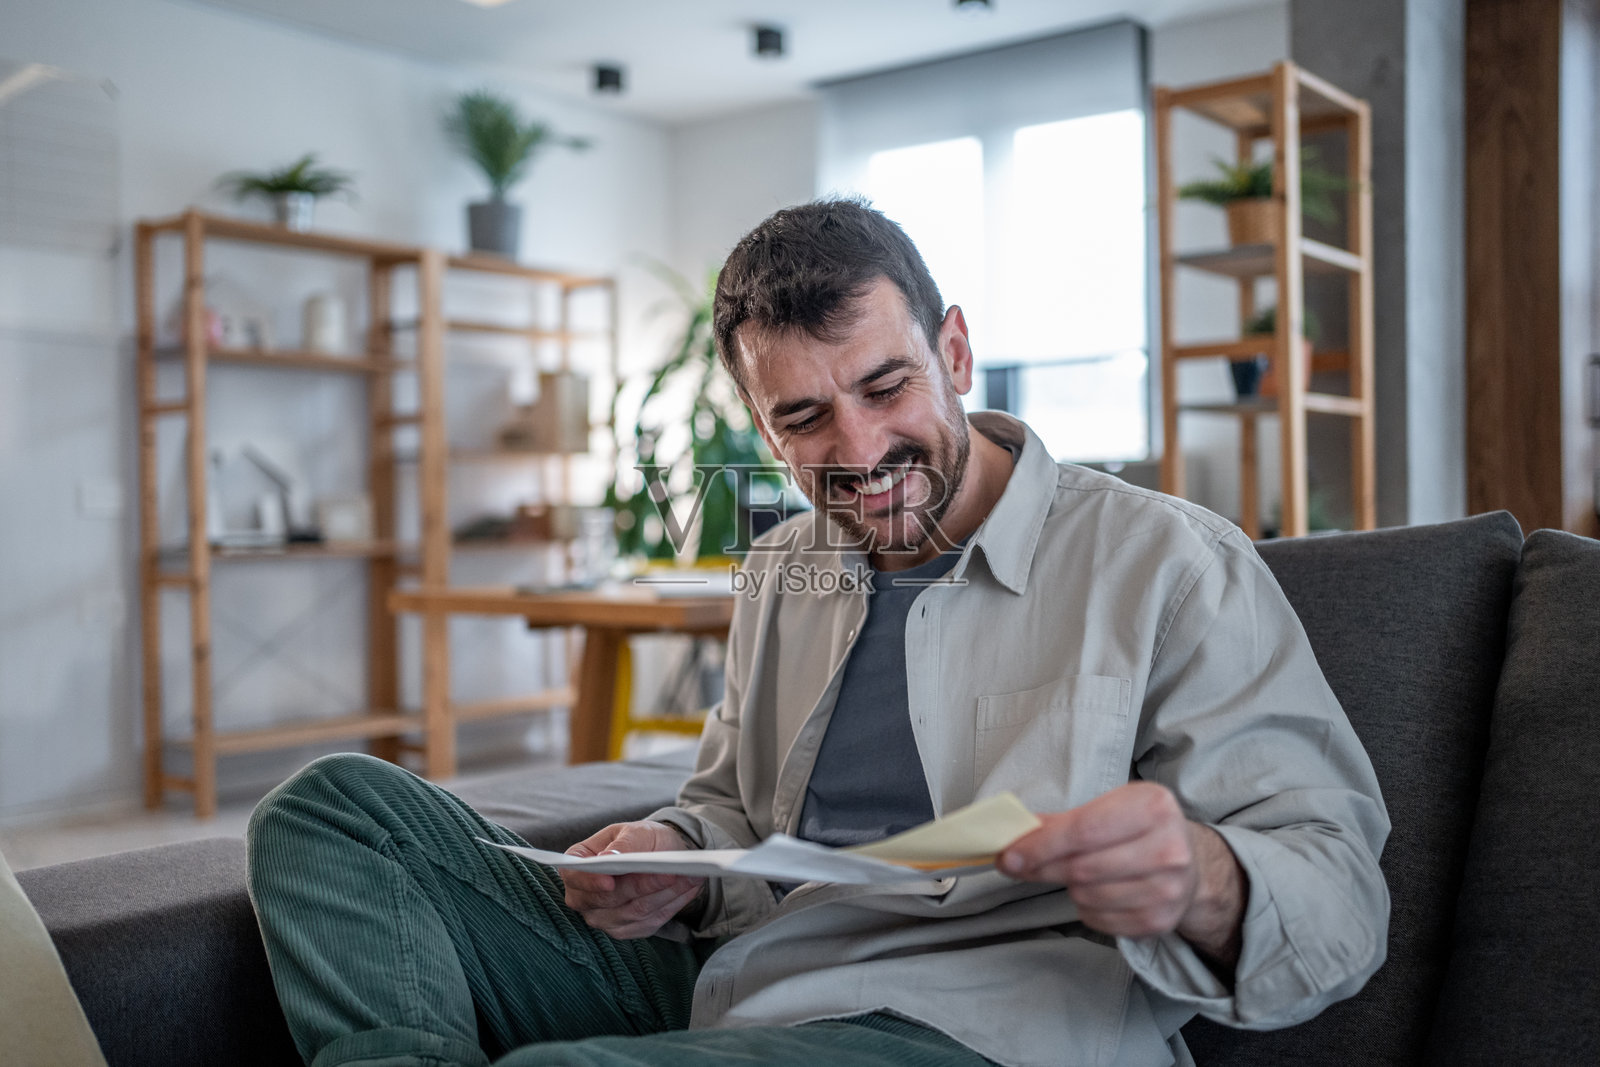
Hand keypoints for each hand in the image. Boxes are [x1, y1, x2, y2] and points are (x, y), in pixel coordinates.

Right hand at [562, 821, 706, 938]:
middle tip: (670, 873)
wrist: (659, 856)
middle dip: (642, 886)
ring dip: (664, 894)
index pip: (575, 878)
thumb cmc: (642, 839)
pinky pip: (649, 921)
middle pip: (608, 900)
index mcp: (577, 865)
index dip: (591, 882)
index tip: (611, 882)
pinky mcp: (626, 930)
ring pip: (634, 912)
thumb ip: (623, 844)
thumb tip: (607, 858)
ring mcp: (603, 918)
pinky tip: (687, 888)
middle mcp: (583, 897)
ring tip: (688, 876)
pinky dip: (671, 904)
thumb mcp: (636, 831)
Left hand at [997, 782, 1245, 968]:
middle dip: (1043, 868)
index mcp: (1154, 807)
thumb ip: (1062, 821)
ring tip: (1078, 874)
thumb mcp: (1109, 807)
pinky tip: (1097, 892)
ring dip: (1069, 887)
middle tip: (1019, 866)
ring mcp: (1168, 890)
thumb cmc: (1138, 828)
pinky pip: (1099, 920)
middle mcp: (1168, 849)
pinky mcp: (1160, 922)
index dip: (1040, 846)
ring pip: (1087, 897)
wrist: (1190, 862)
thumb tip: (1015, 834)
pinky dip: (1085, 908)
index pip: (1083, 831)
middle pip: (1082, 868)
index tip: (1008, 855)